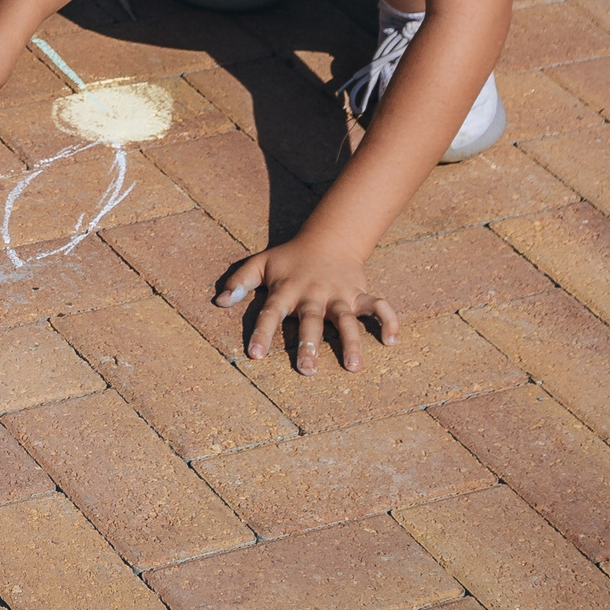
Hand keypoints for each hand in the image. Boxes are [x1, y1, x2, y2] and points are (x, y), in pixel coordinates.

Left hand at [216, 236, 399, 373]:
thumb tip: (218, 301)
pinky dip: (388, 320)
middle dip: (309, 345)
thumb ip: (240, 281)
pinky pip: (379, 306)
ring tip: (353, 367)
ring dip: (352, 342)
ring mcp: (339, 295)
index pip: (270, 313)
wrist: (328, 238)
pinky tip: (392, 340)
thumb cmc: (289, 258)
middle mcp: (313, 294)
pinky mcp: (360, 293)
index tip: (255, 356)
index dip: (262, 333)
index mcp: (287, 290)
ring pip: (347, 319)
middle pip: (311, 320)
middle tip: (307, 370)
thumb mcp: (260, 263)